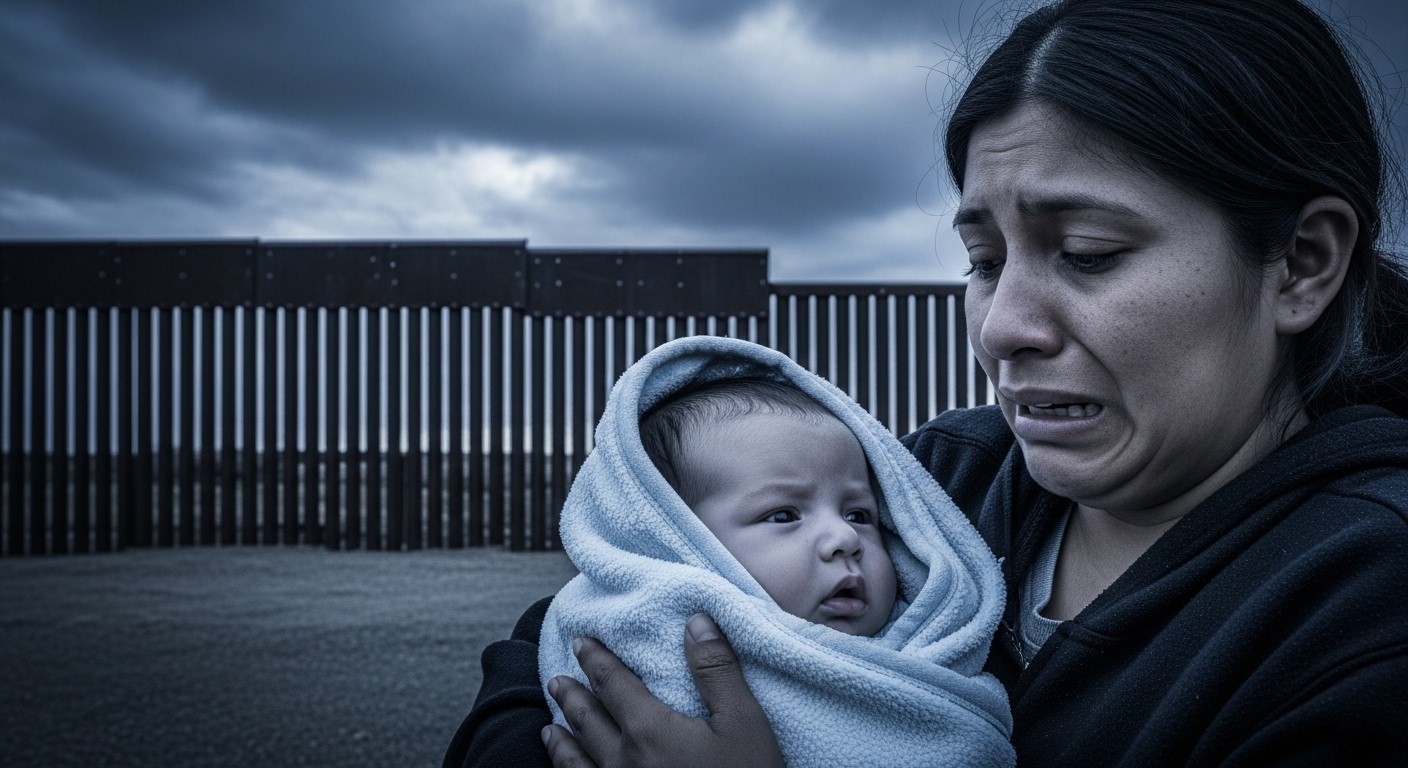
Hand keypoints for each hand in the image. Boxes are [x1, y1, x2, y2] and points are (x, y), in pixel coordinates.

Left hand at [540, 613, 783, 767]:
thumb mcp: (745, 723)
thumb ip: (716, 670)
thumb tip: (696, 620)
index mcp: (649, 730)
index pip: (612, 684)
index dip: (596, 660)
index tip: (581, 642)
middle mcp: (622, 762)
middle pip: (586, 721)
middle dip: (571, 697)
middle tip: (555, 680)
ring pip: (575, 763)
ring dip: (561, 742)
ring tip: (549, 729)